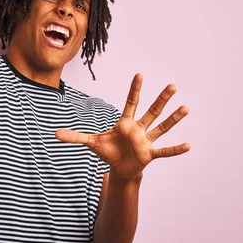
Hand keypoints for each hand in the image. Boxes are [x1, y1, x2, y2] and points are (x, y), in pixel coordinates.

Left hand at [55, 74, 189, 179]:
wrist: (119, 168)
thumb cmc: (108, 151)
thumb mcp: (91, 143)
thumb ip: (75, 137)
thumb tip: (54, 134)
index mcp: (125, 123)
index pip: (131, 102)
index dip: (134, 89)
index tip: (140, 74)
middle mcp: (139, 129)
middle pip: (151, 111)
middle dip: (161, 99)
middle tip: (172, 85)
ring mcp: (146, 141)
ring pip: (161, 128)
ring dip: (173, 119)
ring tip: (185, 108)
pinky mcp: (149, 155)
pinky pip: (164, 151)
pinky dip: (175, 150)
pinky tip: (188, 145)